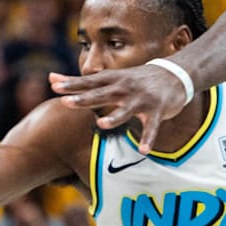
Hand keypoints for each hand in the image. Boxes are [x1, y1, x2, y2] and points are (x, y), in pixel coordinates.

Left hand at [49, 65, 189, 154]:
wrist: (175, 75)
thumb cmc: (135, 79)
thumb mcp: (110, 77)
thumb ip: (81, 82)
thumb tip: (50, 78)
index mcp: (113, 80)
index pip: (89, 82)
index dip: (72, 84)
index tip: (53, 85)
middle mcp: (125, 88)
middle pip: (101, 94)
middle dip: (84, 99)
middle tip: (65, 102)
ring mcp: (141, 100)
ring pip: (125, 111)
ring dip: (114, 118)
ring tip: (101, 125)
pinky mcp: (157, 112)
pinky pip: (152, 128)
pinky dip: (148, 139)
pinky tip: (143, 151)